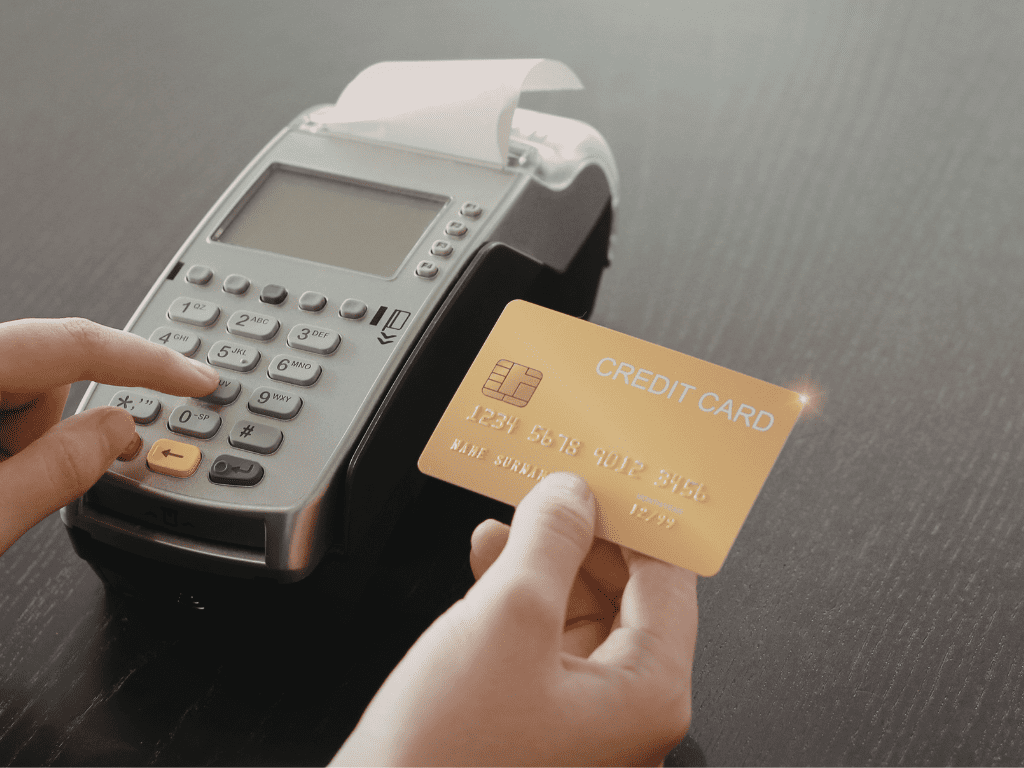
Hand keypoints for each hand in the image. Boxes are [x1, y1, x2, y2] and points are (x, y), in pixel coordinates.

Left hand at [0, 317, 219, 554]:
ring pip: (22, 394)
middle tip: (45, 482)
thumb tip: (120, 432)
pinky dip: (11, 444)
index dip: (152, 362)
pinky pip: (1, 408)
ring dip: (29, 443)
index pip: (79, 343)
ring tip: (0, 495)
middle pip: (46, 373)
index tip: (199, 380)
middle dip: (63, 428)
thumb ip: (58, 470)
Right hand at [333, 472, 698, 766]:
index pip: (668, 581)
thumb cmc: (445, 757)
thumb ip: (549, 541)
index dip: (637, 521)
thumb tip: (572, 496)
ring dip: (545, 562)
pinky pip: (545, 644)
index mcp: (647, 696)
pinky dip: (520, 598)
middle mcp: (626, 717)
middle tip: (556, 490)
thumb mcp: (506, 618)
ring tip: (511, 521)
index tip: (610, 479)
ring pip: (580, 615)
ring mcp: (581, 725)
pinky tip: (489, 565)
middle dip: (583, 537)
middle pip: (625, 596)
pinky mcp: (536, 724)